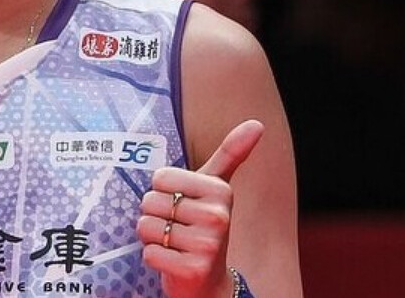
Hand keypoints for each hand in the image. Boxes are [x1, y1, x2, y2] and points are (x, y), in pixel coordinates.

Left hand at [136, 120, 263, 297]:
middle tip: (176, 228)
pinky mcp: (192, 269)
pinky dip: (154, 257)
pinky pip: (149, 253)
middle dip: (155, 215)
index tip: (181, 204)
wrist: (210, 281)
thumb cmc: (204, 226)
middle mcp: (218, 217)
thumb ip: (231, 155)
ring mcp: (207, 245)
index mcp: (221, 192)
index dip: (161, 191)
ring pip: (147, 226)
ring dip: (153, 237)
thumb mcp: (217, 189)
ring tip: (174, 243)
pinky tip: (173, 261)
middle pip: (150, 201)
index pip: (160, 177)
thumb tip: (257, 123)